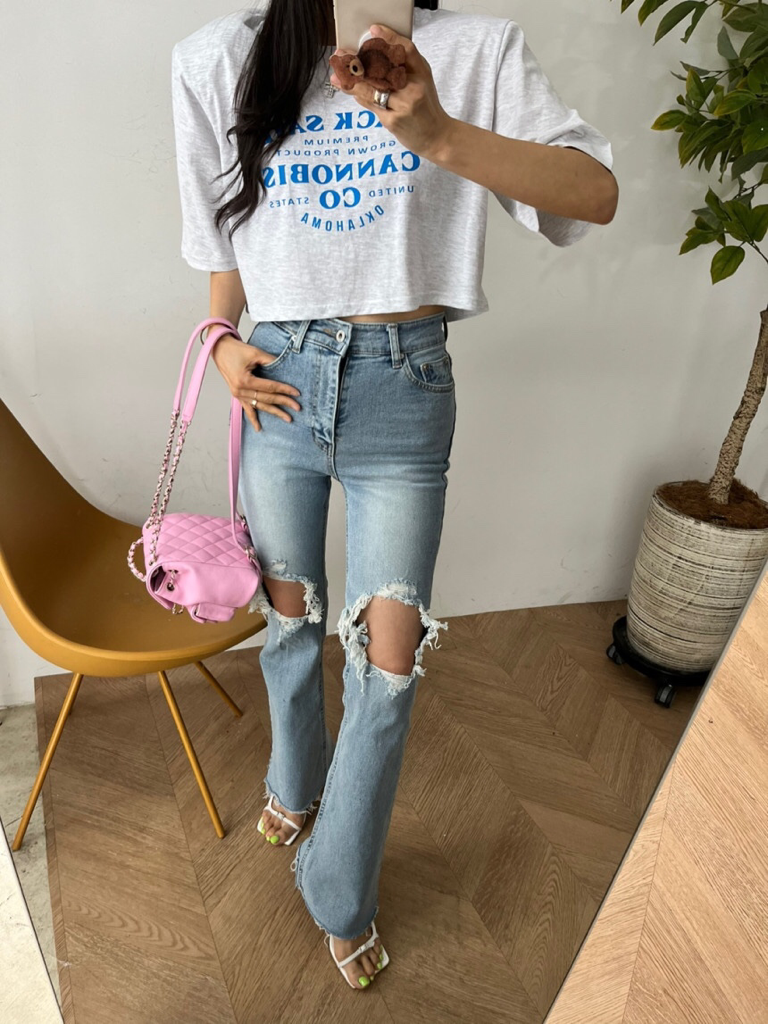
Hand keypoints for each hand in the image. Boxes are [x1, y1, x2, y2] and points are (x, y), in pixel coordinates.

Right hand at [211, 337, 300, 432]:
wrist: (220, 349)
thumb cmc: (236, 350)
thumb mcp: (255, 353)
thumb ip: (271, 362)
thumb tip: (286, 368)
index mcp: (245, 380)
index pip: (270, 387)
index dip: (284, 390)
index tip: (297, 393)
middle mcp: (240, 390)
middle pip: (267, 399)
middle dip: (283, 403)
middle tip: (298, 408)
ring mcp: (238, 394)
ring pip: (260, 406)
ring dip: (274, 412)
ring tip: (288, 418)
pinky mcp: (237, 395)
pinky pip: (247, 409)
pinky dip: (253, 419)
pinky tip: (259, 428)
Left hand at [330, 23, 453, 159]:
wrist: (436, 137)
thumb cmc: (426, 107)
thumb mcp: (421, 80)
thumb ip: (403, 66)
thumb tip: (375, 54)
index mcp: (422, 73)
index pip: (406, 50)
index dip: (390, 38)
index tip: (374, 30)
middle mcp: (413, 87)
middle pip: (382, 69)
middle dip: (358, 62)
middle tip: (342, 55)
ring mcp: (403, 105)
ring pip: (371, 88)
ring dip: (351, 80)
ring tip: (337, 75)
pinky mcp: (393, 121)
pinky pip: (372, 105)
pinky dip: (360, 96)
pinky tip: (351, 91)